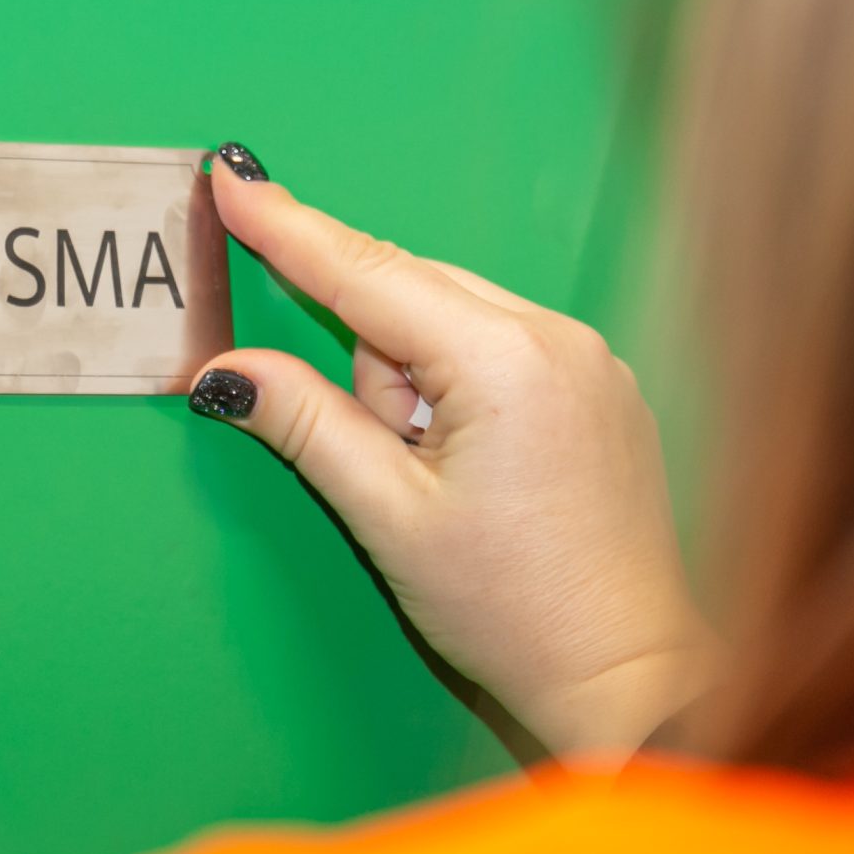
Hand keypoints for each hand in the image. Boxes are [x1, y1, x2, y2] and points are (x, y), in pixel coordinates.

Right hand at [193, 148, 712, 760]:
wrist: (628, 676)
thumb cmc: (516, 609)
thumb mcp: (389, 518)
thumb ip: (306, 424)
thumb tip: (226, 370)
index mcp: (503, 359)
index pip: (367, 274)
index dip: (288, 227)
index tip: (232, 178)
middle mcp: (558, 337)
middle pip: (411, 298)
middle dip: (376, 370)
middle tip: (394, 463)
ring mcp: (591, 359)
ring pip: (454, 323)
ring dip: (421, 388)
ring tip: (447, 484)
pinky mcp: (605, 389)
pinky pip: (504, 350)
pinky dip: (467, 393)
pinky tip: (482, 472)